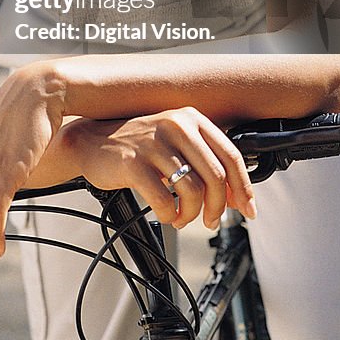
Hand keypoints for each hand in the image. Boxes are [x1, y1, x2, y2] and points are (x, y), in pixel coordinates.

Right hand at [62, 107, 256, 229]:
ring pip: (194, 191)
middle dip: (219, 208)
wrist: (91, 142)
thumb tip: (236, 197)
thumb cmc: (137, 146)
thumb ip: (205, 162)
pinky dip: (170, 215)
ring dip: (192, 215)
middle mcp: (175, 126)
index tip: (247, 210)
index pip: (231, 156)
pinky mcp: (134, 163)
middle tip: (211, 221)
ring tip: (182, 217)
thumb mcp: (175, 143)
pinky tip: (166, 214)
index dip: (244, 188)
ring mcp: (154, 143)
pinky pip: (165, 201)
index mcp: (191, 119)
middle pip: (216, 177)